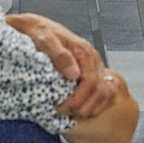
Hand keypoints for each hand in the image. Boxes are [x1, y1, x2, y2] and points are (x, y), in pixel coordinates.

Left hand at [5, 13, 121, 119]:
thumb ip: (59, 55)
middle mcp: (93, 58)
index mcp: (83, 51)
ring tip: (74, 115)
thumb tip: (74, 74)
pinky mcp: (93, 71)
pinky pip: (105, 91)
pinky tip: (84, 110)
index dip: (78, 99)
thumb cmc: (40, 32)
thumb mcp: (44, 39)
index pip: (90, 81)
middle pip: (99, 90)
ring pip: (105, 92)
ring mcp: (95, 65)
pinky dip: (97, 104)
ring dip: (92, 107)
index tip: (61, 108)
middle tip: (65, 114)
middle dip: (83, 106)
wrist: (38, 27)